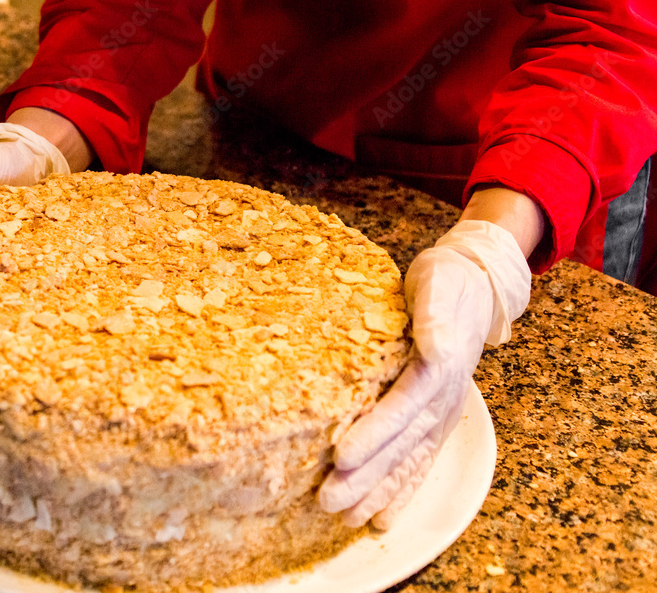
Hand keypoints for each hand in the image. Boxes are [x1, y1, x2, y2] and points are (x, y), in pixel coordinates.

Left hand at [318, 219, 531, 528]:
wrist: (473, 286)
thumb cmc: (447, 282)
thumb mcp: (439, 285)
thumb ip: (435, 316)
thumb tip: (434, 345)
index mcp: (439, 369)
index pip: (402, 407)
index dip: (374, 433)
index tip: (343, 456)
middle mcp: (442, 399)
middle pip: (401, 445)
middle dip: (366, 477)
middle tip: (329, 500)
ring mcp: (441, 413)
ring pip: (408, 461)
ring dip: (379, 493)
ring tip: (347, 520)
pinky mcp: (434, 419)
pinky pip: (419, 462)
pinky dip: (401, 492)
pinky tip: (381, 518)